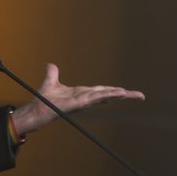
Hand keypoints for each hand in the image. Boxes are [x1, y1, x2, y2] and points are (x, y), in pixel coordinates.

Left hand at [11, 63, 144, 135]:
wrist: (36, 110)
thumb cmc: (43, 100)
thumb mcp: (50, 82)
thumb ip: (52, 74)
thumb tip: (51, 65)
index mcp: (82, 93)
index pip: (102, 91)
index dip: (114, 91)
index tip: (126, 91)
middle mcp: (85, 98)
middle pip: (108, 94)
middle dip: (124, 95)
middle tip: (139, 95)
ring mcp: (84, 101)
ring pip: (106, 96)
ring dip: (120, 95)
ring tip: (134, 95)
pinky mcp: (80, 103)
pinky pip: (97, 98)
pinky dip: (109, 95)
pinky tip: (119, 94)